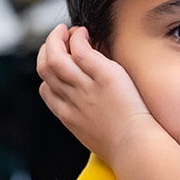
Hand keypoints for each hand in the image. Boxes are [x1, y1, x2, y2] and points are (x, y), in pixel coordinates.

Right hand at [36, 24, 157, 162]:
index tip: (61, 63)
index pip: (45, 89)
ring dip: (57, 38)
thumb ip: (89, 120)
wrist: (134, 149)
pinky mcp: (103, 76)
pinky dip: (78, 37)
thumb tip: (94, 107)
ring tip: (67, 30)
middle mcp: (70, 100)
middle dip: (47, 49)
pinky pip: (81, 50)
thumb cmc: (123, 147)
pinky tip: (85, 33)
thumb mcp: (95, 137)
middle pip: (44, 69)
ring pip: (56, 57)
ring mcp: (84, 88)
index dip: (49, 72)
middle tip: (59, 38)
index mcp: (67, 116)